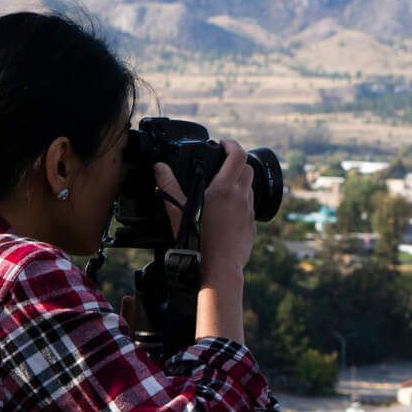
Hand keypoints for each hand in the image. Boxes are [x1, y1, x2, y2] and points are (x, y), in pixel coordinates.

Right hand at [152, 148, 253, 282]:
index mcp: (225, 188)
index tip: (223, 143)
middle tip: (222, 163)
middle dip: (236, 161)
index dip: (232, 144)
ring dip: (239, 182)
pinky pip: (249, 207)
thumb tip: (159, 167)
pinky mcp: (251, 226)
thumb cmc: (198, 241)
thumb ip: (168, 186)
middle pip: (247, 168)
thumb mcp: (178, 211)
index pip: (237, 155)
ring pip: (249, 188)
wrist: (219, 268)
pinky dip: (241, 201)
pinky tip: (227, 210)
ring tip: (222, 186)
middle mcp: (241, 197)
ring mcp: (248, 212)